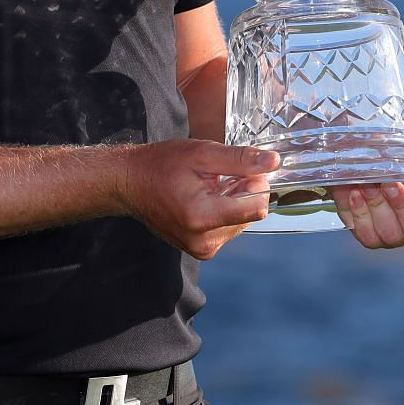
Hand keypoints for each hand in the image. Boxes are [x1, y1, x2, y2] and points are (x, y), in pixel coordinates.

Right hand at [118, 139, 276, 259]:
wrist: (130, 183)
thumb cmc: (161, 165)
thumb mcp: (202, 154)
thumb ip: (240, 160)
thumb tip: (273, 162)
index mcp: (203, 217)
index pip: (256, 208)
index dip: (256, 184)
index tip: (241, 170)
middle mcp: (204, 241)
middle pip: (250, 215)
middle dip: (242, 192)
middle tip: (216, 176)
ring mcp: (201, 249)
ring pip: (241, 222)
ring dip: (232, 202)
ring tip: (207, 187)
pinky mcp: (200, 250)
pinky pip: (228, 228)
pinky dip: (223, 211)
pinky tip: (204, 198)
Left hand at [332, 148, 403, 248]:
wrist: (366, 157)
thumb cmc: (402, 157)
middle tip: (389, 182)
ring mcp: (399, 237)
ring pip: (393, 236)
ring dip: (378, 206)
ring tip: (367, 182)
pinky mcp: (373, 238)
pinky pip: (369, 237)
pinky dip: (360, 213)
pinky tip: (355, 192)